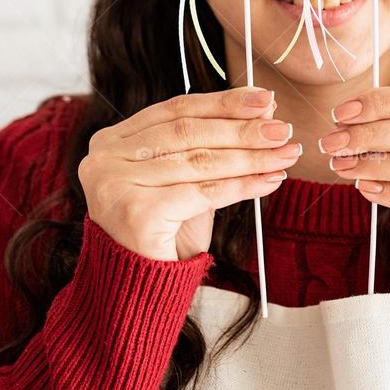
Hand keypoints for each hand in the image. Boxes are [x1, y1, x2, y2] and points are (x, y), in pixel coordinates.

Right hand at [78, 87, 301, 261]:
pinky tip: (268, 181)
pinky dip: (241, 185)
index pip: (176, 109)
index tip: (264, 99)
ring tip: (284, 154)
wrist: (141, 290)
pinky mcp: (136, 213)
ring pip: (199, 161)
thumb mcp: (189, 178)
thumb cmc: (165, 230)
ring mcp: (116, 184)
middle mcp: (105, 158)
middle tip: (282, 129)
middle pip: (188, 132)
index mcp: (113, 140)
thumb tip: (264, 108)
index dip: (223, 102)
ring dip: (251, 157)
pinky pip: (201, 193)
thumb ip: (215, 143)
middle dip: (242, 129)